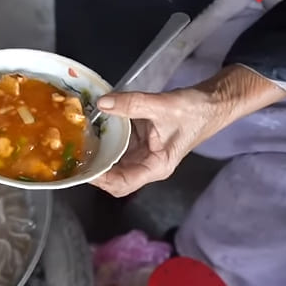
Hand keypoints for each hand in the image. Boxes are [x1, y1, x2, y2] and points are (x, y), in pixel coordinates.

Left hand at [90, 65, 285, 197]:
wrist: (214, 101)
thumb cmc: (196, 110)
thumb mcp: (164, 106)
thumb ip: (133, 104)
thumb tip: (103, 103)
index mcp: (155, 167)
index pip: (121, 184)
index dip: (100, 179)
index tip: (82, 166)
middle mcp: (146, 164)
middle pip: (113, 175)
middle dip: (93, 166)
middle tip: (71, 152)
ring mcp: (142, 152)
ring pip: (113, 158)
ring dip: (96, 151)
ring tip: (75, 140)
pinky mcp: (139, 138)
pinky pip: (118, 141)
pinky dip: (105, 136)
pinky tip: (91, 126)